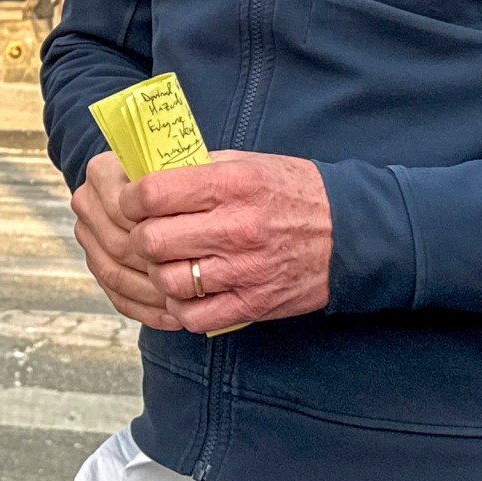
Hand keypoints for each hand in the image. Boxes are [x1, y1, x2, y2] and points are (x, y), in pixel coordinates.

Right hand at [71, 151, 181, 330]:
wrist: (155, 189)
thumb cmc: (179, 175)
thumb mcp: (185, 165)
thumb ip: (186, 174)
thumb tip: (201, 195)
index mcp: (102, 172)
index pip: (123, 208)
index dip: (155, 230)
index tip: (189, 244)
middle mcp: (86, 202)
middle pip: (118, 244)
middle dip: (155, 267)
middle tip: (191, 280)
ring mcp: (87, 236)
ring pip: (114, 274)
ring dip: (151, 293)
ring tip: (185, 301)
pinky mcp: (95, 263)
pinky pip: (116, 296)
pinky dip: (145, 310)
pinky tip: (173, 316)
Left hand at [122, 151, 333, 332]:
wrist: (350, 233)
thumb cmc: (293, 193)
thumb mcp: (248, 164)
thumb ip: (199, 169)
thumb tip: (149, 174)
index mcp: (232, 185)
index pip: (154, 194)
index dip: (131, 199)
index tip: (132, 202)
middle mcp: (236, 228)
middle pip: (153, 240)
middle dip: (140, 237)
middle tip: (147, 234)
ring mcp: (244, 271)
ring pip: (168, 281)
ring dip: (159, 273)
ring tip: (167, 263)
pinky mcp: (252, 304)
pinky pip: (194, 316)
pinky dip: (181, 307)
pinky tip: (188, 291)